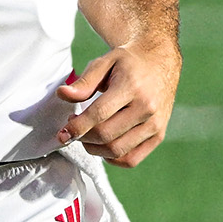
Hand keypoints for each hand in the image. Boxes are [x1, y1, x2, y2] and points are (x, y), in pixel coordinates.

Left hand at [56, 43, 179, 166]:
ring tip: (85, 135)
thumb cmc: (127, 63)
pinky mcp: (158, 136)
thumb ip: (84, 82)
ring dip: (93, 149)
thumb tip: (62, 95)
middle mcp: (147, 108)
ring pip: (117, 150)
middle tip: (72, 128)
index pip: (99, 114)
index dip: (77, 127)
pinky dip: (112, 159)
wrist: (160, 62)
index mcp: (132, 87)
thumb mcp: (104, 62)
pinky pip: (132, 159)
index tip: (62, 132)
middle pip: (106, 135)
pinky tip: (101, 146)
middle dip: (82, 137)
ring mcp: (155, 124)